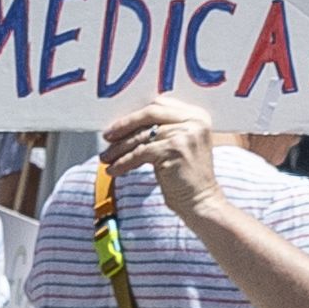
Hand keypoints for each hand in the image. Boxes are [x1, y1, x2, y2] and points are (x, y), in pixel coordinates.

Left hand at [95, 100, 217, 210]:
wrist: (202, 202)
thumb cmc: (187, 177)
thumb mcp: (180, 145)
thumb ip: (163, 130)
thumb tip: (127, 124)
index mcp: (197, 116)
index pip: (160, 105)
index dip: (136, 114)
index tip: (119, 125)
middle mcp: (194, 121)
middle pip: (150, 114)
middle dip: (125, 125)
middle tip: (107, 136)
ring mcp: (185, 134)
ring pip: (142, 136)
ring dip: (120, 148)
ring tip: (106, 158)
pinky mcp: (174, 149)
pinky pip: (140, 152)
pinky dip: (123, 162)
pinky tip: (114, 170)